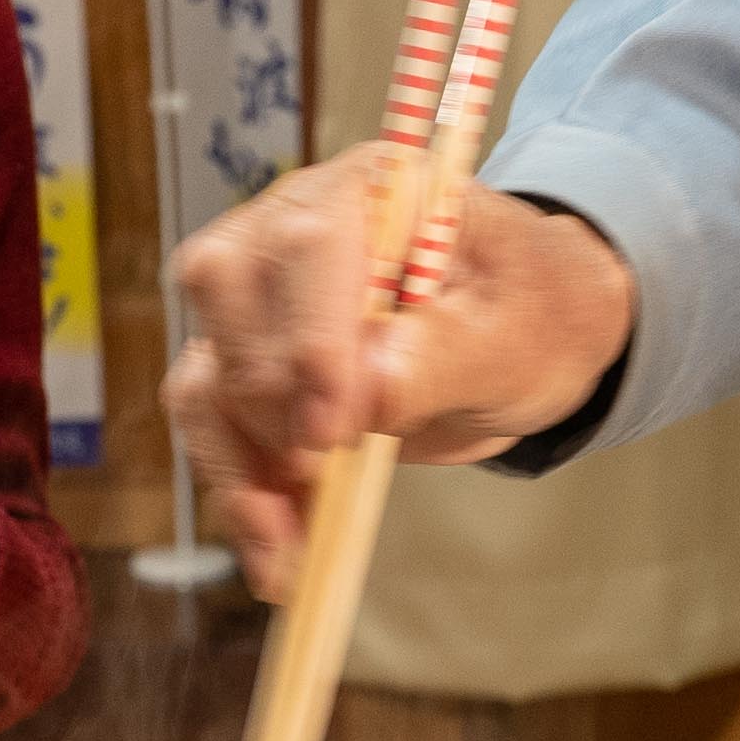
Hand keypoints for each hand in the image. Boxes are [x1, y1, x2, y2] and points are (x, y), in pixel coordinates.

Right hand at [165, 152, 639, 593]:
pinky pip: (209, 422)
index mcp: (375, 188)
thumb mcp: (518, 336)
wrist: (528, 335)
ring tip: (288, 548)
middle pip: (227, 293)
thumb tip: (365, 392)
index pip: (309, 242)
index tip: (335, 430)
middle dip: (267, 402)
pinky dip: (234, 488)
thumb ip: (444, 357)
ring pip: (207, 368)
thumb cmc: (532, 312)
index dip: (308, 336)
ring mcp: (260, 291)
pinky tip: (275, 553)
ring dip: (237, 465)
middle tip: (322, 476)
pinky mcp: (245, 358)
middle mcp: (296, 222)